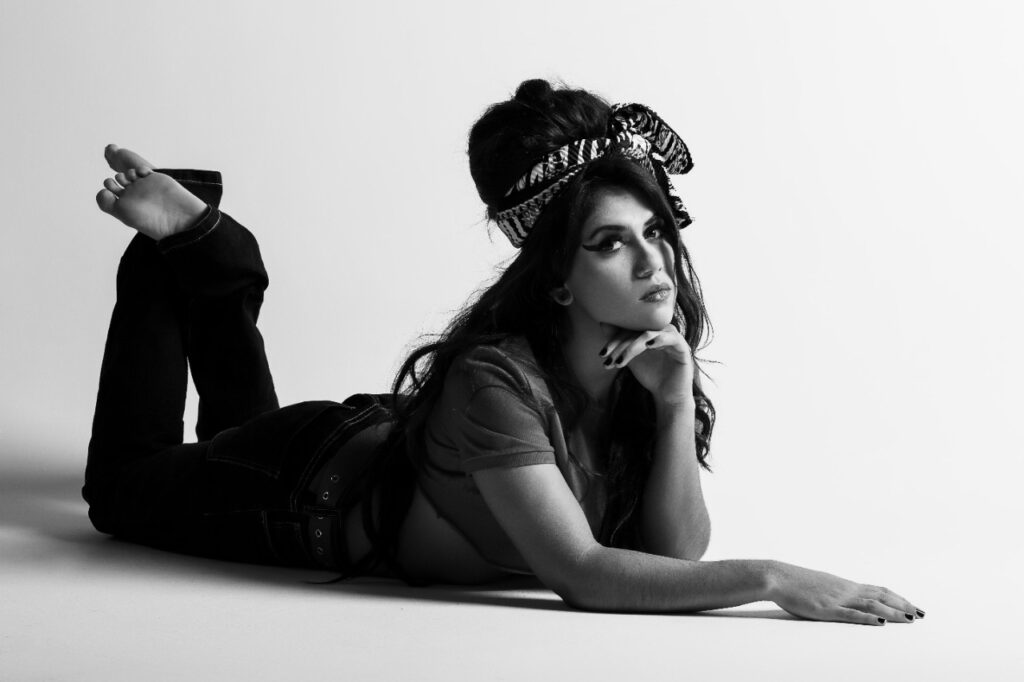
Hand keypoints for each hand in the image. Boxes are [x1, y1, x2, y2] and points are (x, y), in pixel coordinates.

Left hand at [599, 323, 693, 406]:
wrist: (668, 396)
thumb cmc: (651, 375)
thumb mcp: (631, 358)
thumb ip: (620, 343)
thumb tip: (603, 323)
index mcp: (649, 332)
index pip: (628, 330)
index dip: (614, 340)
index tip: (602, 355)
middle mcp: (660, 331)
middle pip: (636, 330)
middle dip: (620, 345)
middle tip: (608, 359)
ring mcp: (672, 337)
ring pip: (649, 334)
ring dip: (632, 347)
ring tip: (620, 361)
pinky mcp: (682, 347)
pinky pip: (671, 338)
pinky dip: (659, 339)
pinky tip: (648, 345)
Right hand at [767, 561, 924, 624]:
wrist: (776, 577)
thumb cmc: (794, 583)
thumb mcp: (819, 586)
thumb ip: (834, 592)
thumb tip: (843, 599)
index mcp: (844, 585)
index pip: (878, 590)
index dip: (897, 598)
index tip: (913, 605)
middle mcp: (846, 590)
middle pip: (881, 596)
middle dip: (903, 605)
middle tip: (922, 614)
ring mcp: (837, 599)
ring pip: (872, 605)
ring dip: (893, 612)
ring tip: (910, 619)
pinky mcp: (826, 609)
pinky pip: (851, 614)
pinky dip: (868, 619)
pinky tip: (880, 623)